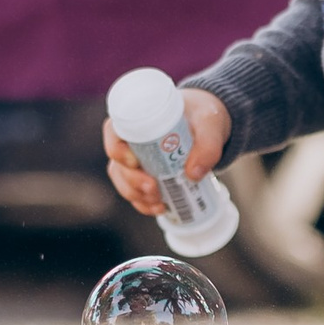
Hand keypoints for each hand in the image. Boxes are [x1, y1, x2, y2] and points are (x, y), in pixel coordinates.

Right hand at [102, 84, 230, 217]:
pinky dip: (144, 204)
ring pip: (123, 181)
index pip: (113, 131)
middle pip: (118, 163)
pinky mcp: (145, 175)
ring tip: (159, 202)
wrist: (209, 125)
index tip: (134, 162)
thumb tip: (192, 174)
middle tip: (153, 188)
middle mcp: (130, 140)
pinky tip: (160, 208)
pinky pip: (135, 193)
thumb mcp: (210, 123)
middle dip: (132, 181)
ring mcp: (135, 160)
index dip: (116, 149)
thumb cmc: (203, 116)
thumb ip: (208, 145)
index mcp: (138, 118)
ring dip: (137, 195)